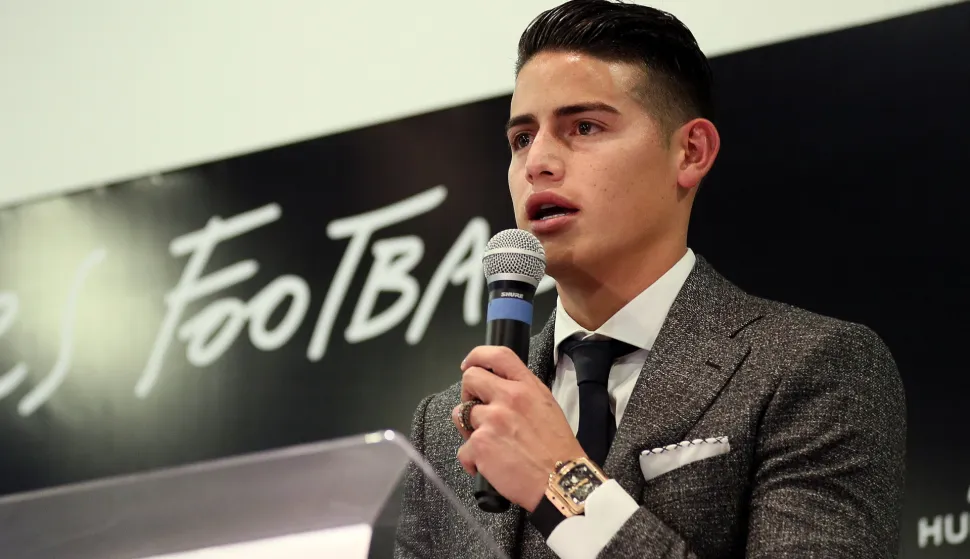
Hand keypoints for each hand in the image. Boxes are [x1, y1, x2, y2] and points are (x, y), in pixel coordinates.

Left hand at [452, 346, 586, 511]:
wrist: (561, 481)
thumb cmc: (558, 450)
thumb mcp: (546, 407)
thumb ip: (522, 393)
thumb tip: (499, 390)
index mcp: (527, 386)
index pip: (497, 355)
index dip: (476, 356)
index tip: (469, 364)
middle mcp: (508, 397)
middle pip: (470, 378)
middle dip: (468, 394)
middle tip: (477, 410)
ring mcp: (492, 419)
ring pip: (461, 415)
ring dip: (469, 429)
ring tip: (488, 444)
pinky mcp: (480, 444)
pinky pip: (463, 449)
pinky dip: (472, 461)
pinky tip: (490, 467)